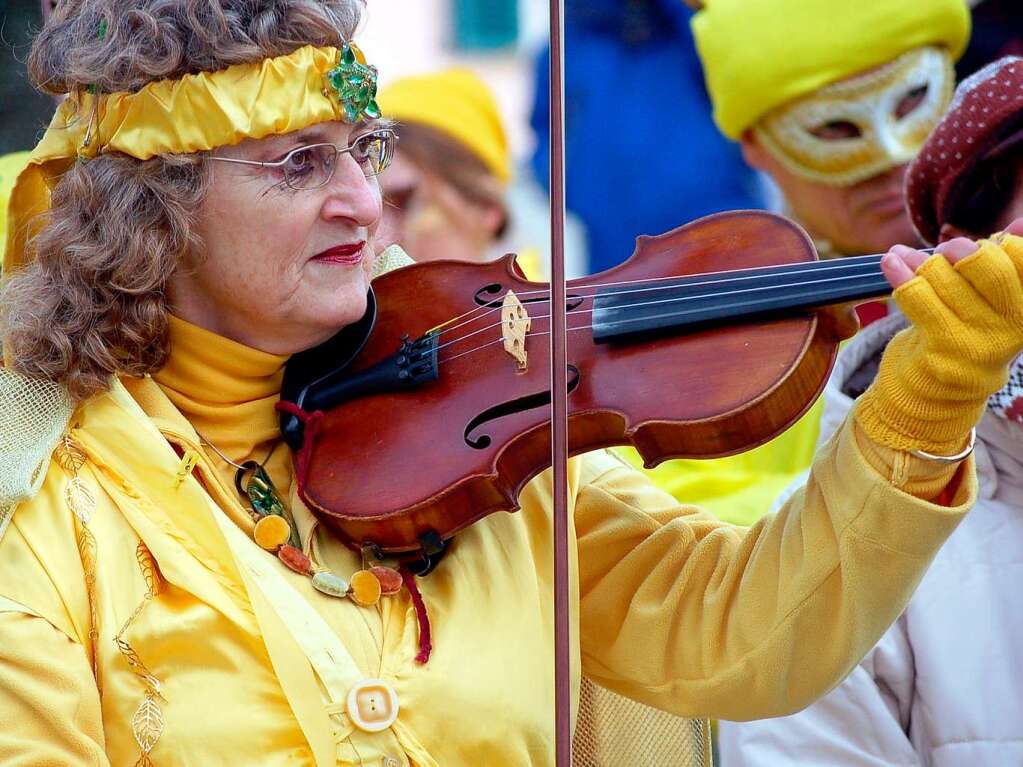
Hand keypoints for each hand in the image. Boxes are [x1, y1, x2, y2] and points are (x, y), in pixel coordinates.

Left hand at [854, 220, 1022, 453]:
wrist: (937, 391)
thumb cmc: (967, 330)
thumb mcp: (993, 299)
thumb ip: (1007, 261)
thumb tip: (1021, 223)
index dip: (1007, 244)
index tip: (994, 241)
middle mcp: (1013, 329)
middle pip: (991, 268)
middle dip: (964, 250)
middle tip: (948, 249)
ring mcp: (978, 343)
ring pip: (947, 280)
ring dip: (921, 262)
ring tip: (904, 255)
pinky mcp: (941, 351)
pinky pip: (917, 299)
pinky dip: (900, 274)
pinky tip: (890, 261)